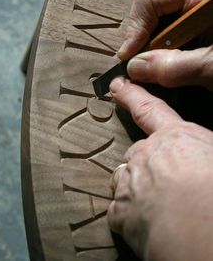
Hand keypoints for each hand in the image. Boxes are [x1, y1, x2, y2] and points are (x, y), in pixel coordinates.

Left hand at [107, 78, 212, 260]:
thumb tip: (202, 154)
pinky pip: (120, 209)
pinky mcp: (120, 213)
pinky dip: (130, 215)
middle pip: (138, 151)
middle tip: (165, 181)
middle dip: (146, 163)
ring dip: (136, 187)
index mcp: (175, 138)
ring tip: (156, 203)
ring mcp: (130, 182)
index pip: (148, 108)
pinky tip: (146, 223)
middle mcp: (146, 154)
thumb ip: (203, 146)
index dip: (131, 95)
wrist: (204, 235)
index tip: (116, 85)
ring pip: (125, 178)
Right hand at [118, 0, 212, 90]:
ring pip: (154, 31)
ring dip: (148, 54)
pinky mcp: (192, 38)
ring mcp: (192, 22)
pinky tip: (163, 75)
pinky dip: (159, 61)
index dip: (136, 26)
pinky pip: (165, 45)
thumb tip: (134, 68)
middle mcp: (193, 5)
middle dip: (140, 42)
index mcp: (202, 0)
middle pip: (149, 13)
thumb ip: (176, 66)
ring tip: (151, 76)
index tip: (129, 57)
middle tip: (139, 70)